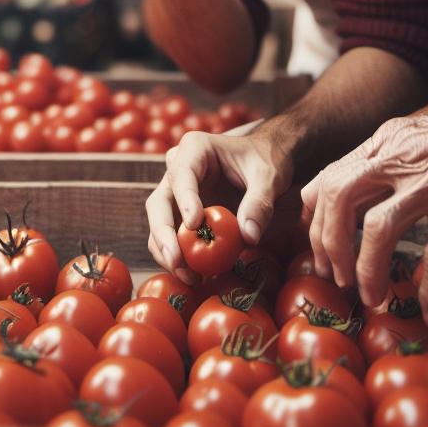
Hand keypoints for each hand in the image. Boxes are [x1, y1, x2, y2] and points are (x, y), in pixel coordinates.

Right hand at [144, 123, 296, 283]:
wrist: (266, 159)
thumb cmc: (266, 159)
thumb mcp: (269, 176)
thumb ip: (260, 203)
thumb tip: (249, 237)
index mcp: (195, 149)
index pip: (181, 174)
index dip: (184, 200)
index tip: (195, 225)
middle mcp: (177, 170)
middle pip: (158, 203)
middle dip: (164, 235)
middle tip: (177, 261)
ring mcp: (176, 194)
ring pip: (159, 224)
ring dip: (168, 253)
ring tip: (189, 277)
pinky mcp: (181, 213)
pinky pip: (172, 237)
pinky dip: (179, 257)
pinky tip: (193, 276)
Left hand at [299, 88, 427, 327]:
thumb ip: (398, 160)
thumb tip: (370, 199)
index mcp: (392, 138)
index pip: (328, 175)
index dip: (314, 218)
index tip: (319, 248)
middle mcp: (404, 154)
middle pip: (338, 199)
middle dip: (328, 246)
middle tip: (336, 279)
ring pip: (376, 231)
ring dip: (368, 272)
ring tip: (372, 299)